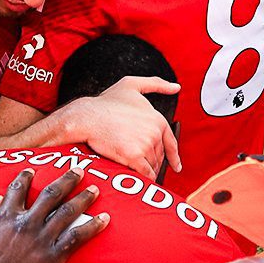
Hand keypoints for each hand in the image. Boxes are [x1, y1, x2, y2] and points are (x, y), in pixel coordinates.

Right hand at [0, 167, 106, 262]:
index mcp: (4, 216)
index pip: (18, 188)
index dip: (26, 177)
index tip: (32, 171)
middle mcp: (26, 223)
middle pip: (51, 194)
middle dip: (67, 180)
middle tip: (79, 170)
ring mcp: (41, 240)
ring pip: (68, 212)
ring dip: (84, 198)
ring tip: (95, 190)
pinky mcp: (52, 258)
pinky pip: (77, 238)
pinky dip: (92, 227)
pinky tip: (104, 219)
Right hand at [66, 75, 180, 182]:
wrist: (87, 117)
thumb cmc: (105, 102)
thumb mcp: (132, 85)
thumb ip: (156, 84)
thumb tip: (176, 87)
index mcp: (157, 119)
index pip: (171, 143)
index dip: (173, 157)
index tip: (175, 166)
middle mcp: (154, 132)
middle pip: (160, 156)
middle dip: (153, 162)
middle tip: (144, 166)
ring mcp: (145, 145)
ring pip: (152, 166)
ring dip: (147, 170)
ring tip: (138, 172)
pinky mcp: (134, 157)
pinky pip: (145, 173)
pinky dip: (143, 178)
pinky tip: (139, 178)